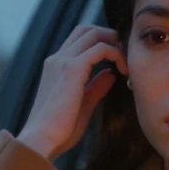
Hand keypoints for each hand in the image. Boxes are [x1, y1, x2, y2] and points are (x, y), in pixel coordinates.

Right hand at [18, 25, 126, 160]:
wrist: (43, 139)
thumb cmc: (59, 130)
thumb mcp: (82, 105)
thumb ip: (95, 87)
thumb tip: (111, 73)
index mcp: (56, 66)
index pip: (80, 39)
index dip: (102, 42)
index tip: (118, 59)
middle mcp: (57, 59)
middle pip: (87, 30)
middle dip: (110, 37)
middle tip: (125, 56)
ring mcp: (63, 61)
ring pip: (93, 33)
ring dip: (114, 43)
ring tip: (126, 62)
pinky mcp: (72, 68)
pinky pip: (100, 48)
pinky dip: (115, 54)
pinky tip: (124, 71)